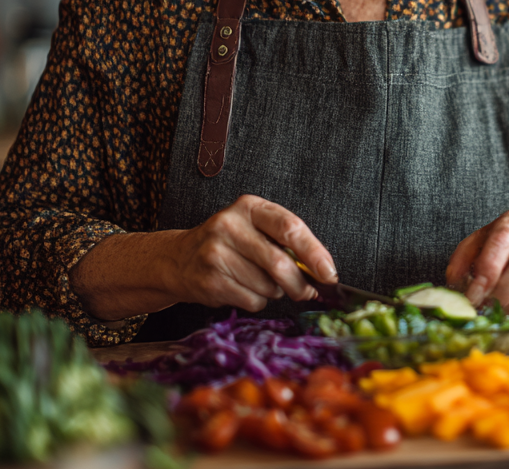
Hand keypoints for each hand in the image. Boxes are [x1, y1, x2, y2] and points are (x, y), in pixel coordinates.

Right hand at [163, 194, 336, 312]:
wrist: (178, 259)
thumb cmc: (229, 242)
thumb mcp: (254, 227)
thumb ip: (286, 241)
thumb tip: (322, 272)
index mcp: (249, 207)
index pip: (290, 227)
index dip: (314, 253)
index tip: (329, 273)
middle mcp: (230, 226)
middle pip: (279, 262)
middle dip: (300, 283)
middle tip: (307, 291)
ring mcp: (216, 254)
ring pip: (267, 285)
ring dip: (276, 292)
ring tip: (262, 282)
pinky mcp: (210, 281)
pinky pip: (252, 300)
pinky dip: (258, 301)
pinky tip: (245, 288)